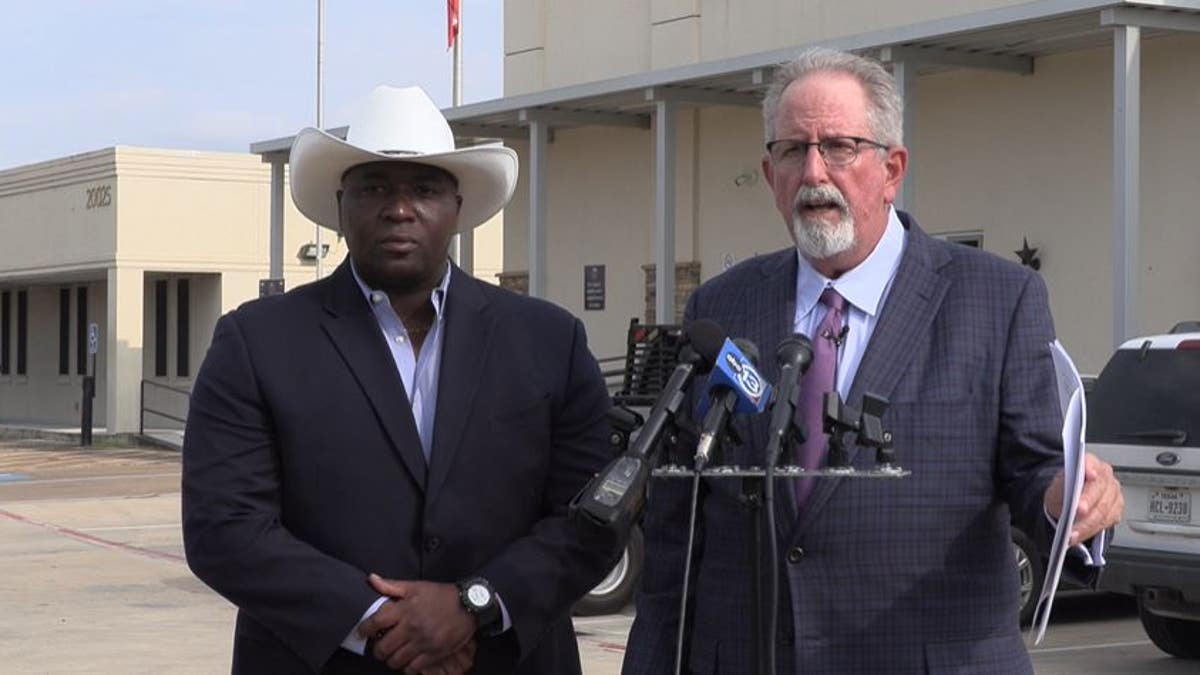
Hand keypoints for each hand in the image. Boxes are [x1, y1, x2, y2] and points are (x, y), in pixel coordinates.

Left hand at [357, 575, 476, 672]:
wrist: (469, 605)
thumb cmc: (441, 595)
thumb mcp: (416, 586)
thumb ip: (392, 585)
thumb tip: (371, 579)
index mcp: (405, 610)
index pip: (376, 622)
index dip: (364, 629)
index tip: (362, 632)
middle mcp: (412, 628)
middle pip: (383, 648)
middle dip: (378, 650)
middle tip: (381, 646)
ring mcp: (423, 643)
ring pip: (395, 661)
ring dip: (391, 659)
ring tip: (394, 653)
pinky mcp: (434, 654)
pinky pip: (412, 668)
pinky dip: (407, 666)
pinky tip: (409, 659)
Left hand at [1043, 453, 1123, 545]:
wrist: (1068, 503)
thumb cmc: (1064, 492)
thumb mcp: (1057, 486)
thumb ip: (1063, 484)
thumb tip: (1069, 486)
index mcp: (1090, 463)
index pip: (1091, 463)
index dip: (1091, 468)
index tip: (1090, 475)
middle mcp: (1106, 476)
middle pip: (1100, 489)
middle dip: (1089, 502)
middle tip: (1078, 512)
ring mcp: (1114, 493)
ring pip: (1104, 509)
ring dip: (1088, 523)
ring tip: (1073, 533)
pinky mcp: (1116, 509)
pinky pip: (1107, 521)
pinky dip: (1092, 530)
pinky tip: (1080, 535)